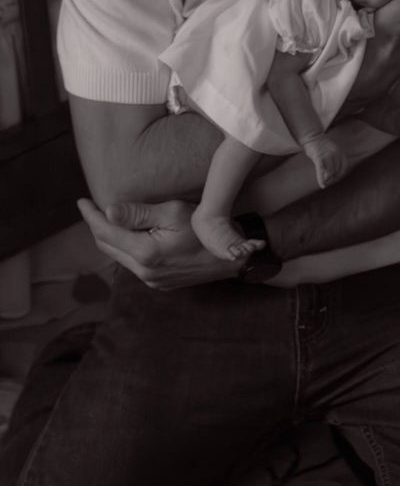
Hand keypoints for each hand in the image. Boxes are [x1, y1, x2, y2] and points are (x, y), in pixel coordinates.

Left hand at [77, 197, 242, 289]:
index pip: (106, 232)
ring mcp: (152, 280)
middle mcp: (144, 271)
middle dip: (96, 226)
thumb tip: (108, 212)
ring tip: (106, 219)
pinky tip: (128, 236)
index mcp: (145, 253)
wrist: (232, 257)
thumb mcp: (173, 212)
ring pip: (118, 257)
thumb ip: (139, 214)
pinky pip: (132, 264)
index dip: (91, 216)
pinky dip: (124, 248)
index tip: (82, 201)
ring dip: (109, 238)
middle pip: (107, 247)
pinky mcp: (159, 283)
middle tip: (91, 208)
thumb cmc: (206, 228)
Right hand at [301, 132, 347, 187]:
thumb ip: (334, 160)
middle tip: (326, 179)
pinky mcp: (319, 157)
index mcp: (340, 151)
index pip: (344, 166)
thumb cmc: (320, 145)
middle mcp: (336, 153)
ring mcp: (328, 155)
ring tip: (323, 180)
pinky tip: (322, 185)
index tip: (334, 177)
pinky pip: (321, 171)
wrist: (311, 136)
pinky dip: (321, 179)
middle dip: (332, 176)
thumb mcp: (331, 150)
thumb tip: (332, 175)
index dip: (339, 173)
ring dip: (327, 178)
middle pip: (337, 170)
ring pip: (330, 172)